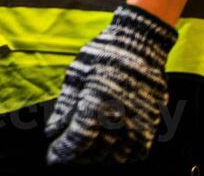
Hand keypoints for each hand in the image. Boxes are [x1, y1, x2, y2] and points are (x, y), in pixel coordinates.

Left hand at [44, 3, 177, 165]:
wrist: (140, 44)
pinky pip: (136, 153)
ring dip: (96, 158)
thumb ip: (64, 107)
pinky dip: (120, 156)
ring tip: (83, 152)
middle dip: (75, 157)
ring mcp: (139, 124)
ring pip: (114, 157)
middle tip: (63, 154)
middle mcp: (120, 118)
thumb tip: (52, 132)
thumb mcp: (75, 75)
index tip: (52, 156)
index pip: (77, 141)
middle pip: (94, 153)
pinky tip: (108, 149)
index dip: (62, 152)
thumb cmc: (103, 55)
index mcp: (98, 104)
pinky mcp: (152, 125)